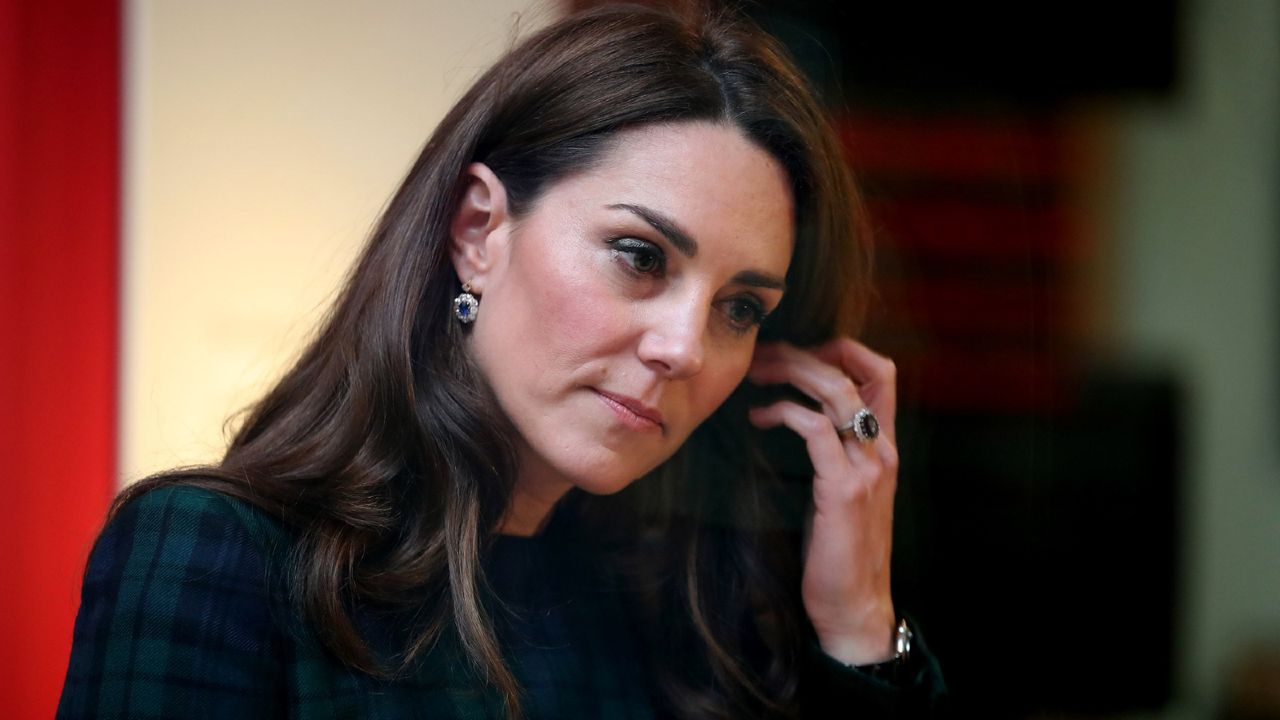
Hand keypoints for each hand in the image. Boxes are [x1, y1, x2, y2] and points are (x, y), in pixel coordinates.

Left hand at [747, 338, 898, 665]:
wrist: (855, 606)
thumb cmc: (839, 551)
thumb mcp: (841, 490)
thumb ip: (832, 452)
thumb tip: (796, 414)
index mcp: (883, 445)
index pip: (880, 372)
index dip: (840, 349)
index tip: (796, 353)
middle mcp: (881, 449)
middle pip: (851, 371)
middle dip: (801, 352)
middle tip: (760, 355)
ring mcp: (867, 467)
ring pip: (835, 390)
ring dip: (790, 371)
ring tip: (755, 374)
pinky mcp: (844, 488)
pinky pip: (814, 428)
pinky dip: (783, 410)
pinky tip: (759, 416)